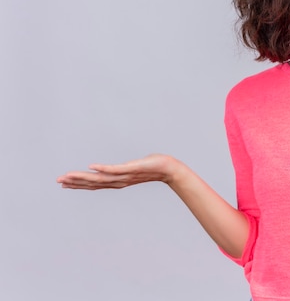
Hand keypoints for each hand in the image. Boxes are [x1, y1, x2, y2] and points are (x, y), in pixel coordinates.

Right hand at [57, 153, 177, 189]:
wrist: (169, 169)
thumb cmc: (153, 167)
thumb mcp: (134, 169)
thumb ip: (124, 170)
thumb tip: (119, 168)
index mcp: (118, 181)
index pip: (95, 184)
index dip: (79, 184)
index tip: (64, 183)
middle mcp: (119, 181)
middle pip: (93, 183)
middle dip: (75, 182)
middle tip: (58, 181)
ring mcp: (124, 176)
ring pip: (100, 178)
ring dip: (83, 177)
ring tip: (68, 176)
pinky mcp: (131, 169)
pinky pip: (115, 169)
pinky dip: (103, 169)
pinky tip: (92, 166)